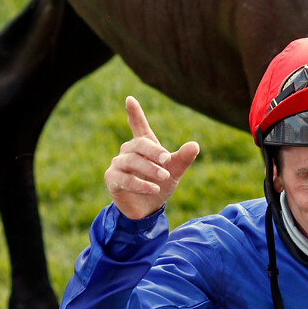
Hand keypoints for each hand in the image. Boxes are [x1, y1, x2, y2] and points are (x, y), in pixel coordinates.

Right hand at [104, 96, 199, 219]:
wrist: (148, 209)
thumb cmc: (160, 185)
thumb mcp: (175, 171)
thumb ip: (183, 158)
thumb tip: (195, 145)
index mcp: (143, 146)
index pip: (139, 126)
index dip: (135, 113)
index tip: (130, 100)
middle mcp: (128, 152)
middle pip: (138, 144)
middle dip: (154, 151)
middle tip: (167, 159)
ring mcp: (118, 165)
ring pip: (131, 161)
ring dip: (149, 168)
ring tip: (164, 177)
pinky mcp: (112, 180)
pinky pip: (124, 179)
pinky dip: (140, 184)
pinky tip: (154, 189)